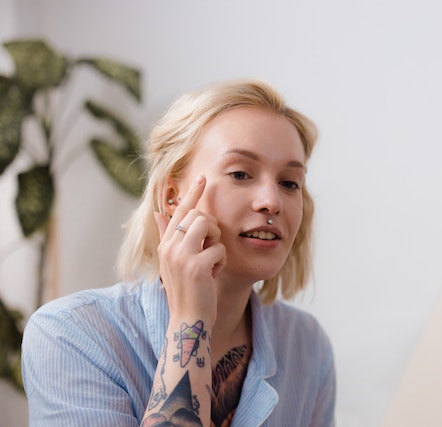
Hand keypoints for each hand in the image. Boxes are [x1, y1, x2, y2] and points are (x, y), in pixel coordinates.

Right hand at [154, 174, 225, 325]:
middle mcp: (169, 247)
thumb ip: (168, 236)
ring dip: (216, 242)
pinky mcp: (196, 266)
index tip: (203, 178)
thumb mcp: (175, 262)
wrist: (188, 320)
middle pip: (197, 215)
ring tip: (211, 260)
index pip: (179, 211)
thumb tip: (158, 212)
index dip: (192, 193)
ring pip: (207, 226)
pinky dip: (221, 262)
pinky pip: (219, 249)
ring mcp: (181, 256)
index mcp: (165, 245)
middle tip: (211, 247)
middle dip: (211, 227)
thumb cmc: (186, 290)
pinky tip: (213, 275)